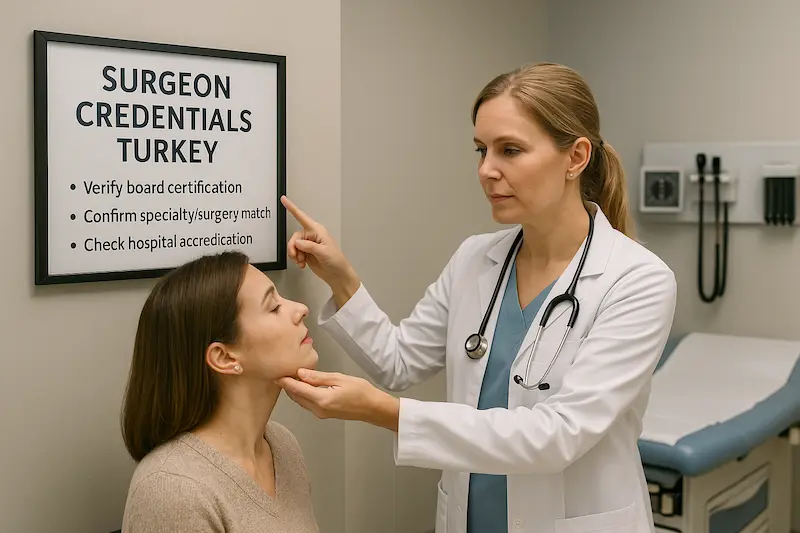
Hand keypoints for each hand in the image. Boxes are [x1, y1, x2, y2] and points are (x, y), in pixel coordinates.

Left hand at [276, 369, 399, 431]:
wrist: (373, 407)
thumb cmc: (360, 391)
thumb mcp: (339, 378)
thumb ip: (318, 377)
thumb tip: (300, 373)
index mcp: (322, 399)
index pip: (297, 389)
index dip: (285, 381)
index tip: (276, 373)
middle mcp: (318, 409)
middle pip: (296, 396)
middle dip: (287, 385)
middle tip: (282, 371)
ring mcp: (320, 413)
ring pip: (300, 401)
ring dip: (294, 390)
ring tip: (290, 376)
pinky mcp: (323, 414)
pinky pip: (307, 404)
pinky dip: (302, 395)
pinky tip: (303, 385)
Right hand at [281, 196, 360, 305]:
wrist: (337, 275)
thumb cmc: (336, 261)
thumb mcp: (323, 252)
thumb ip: (309, 246)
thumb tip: (297, 243)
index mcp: (317, 230)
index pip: (302, 217)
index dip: (292, 208)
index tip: (284, 199)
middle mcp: (312, 236)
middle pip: (294, 237)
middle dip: (293, 247)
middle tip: (296, 256)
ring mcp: (308, 245)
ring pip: (293, 246)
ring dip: (295, 255)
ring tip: (301, 262)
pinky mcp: (306, 253)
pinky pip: (295, 253)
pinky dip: (296, 259)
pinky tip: (302, 264)